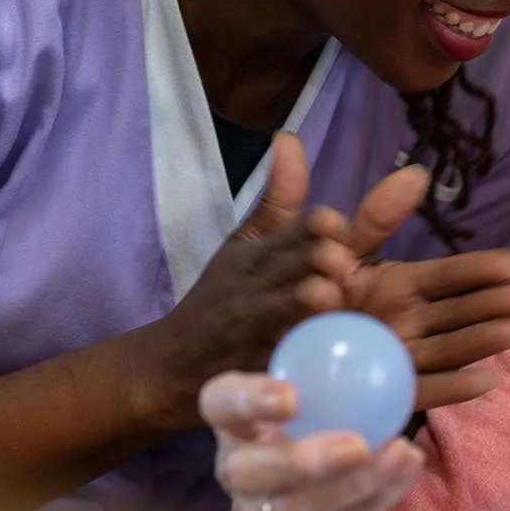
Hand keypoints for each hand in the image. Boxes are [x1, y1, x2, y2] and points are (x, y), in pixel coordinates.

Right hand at [128, 134, 423, 433]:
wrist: (164, 369)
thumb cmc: (216, 303)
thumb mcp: (242, 246)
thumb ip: (278, 200)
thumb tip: (290, 139)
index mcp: (256, 252)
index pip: (294, 229)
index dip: (320, 228)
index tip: (337, 227)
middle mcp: (249, 284)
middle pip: (289, 262)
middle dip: (319, 260)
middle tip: (346, 265)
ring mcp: (244, 328)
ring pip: (276, 307)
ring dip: (302, 299)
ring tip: (325, 297)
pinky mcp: (240, 371)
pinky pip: (268, 360)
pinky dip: (288, 353)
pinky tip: (309, 351)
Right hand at [202, 372, 424, 510]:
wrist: (286, 506)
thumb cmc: (299, 419)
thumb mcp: (298, 384)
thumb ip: (317, 351)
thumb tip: (348, 286)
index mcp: (232, 421)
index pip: (219, 404)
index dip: (247, 401)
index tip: (291, 396)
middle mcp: (238, 469)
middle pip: (249, 472)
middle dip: (300, 460)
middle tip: (355, 444)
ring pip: (296, 510)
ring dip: (350, 485)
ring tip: (395, 453)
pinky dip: (381, 492)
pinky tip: (410, 461)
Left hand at [303, 188, 509, 411]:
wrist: (260, 340)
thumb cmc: (300, 291)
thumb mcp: (338, 247)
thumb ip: (373, 217)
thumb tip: (415, 173)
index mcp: (400, 286)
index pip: (453, 276)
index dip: (487, 269)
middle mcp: (407, 322)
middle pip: (462, 313)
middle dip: (500, 305)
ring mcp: (398, 357)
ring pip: (452, 348)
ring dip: (488, 341)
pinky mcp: (383, 390)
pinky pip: (424, 389)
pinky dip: (456, 386)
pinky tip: (489, 379)